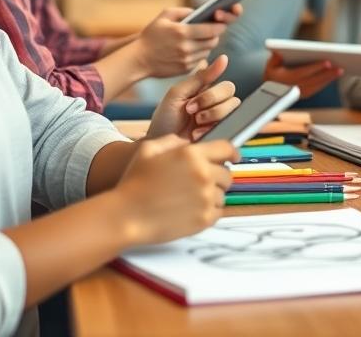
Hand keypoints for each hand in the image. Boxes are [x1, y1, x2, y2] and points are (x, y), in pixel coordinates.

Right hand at [117, 135, 235, 245]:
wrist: (126, 215)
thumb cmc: (133, 183)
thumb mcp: (148, 150)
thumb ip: (172, 141)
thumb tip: (186, 143)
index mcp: (192, 155)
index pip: (227, 149)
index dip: (232, 153)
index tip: (234, 157)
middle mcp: (203, 174)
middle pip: (227, 174)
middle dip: (217, 176)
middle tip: (200, 182)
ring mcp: (205, 198)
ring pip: (222, 194)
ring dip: (211, 194)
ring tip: (189, 198)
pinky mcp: (205, 219)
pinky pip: (217, 212)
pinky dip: (208, 211)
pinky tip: (190, 210)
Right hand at [133, 7, 227, 77]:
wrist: (139, 59)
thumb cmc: (150, 36)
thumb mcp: (163, 16)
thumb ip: (183, 11)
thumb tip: (199, 12)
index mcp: (182, 32)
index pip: (211, 30)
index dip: (219, 27)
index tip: (222, 24)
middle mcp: (186, 47)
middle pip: (213, 42)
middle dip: (215, 36)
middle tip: (212, 32)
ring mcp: (187, 60)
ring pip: (207, 52)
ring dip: (207, 45)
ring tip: (201, 40)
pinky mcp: (185, 69)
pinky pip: (200, 61)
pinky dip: (199, 54)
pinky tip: (192, 49)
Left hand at [146, 55, 239, 140]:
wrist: (158, 143)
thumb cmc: (165, 118)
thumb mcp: (178, 93)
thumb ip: (201, 76)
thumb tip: (224, 58)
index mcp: (207, 92)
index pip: (226, 86)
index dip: (210, 94)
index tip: (190, 102)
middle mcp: (216, 106)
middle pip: (232, 96)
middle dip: (211, 104)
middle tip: (192, 112)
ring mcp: (219, 121)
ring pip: (233, 110)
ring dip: (211, 116)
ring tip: (195, 123)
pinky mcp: (219, 134)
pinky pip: (228, 128)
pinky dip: (209, 129)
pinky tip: (196, 134)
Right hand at [264, 52, 342, 98]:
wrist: (269, 90)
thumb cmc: (271, 73)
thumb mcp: (270, 65)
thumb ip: (275, 58)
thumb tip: (278, 52)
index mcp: (285, 80)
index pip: (303, 73)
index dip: (315, 67)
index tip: (327, 62)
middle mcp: (293, 88)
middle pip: (313, 80)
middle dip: (327, 74)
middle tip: (340, 68)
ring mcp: (299, 93)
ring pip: (317, 86)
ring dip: (329, 79)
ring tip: (340, 70)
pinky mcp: (304, 95)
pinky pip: (317, 88)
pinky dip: (325, 82)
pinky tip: (333, 76)